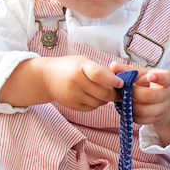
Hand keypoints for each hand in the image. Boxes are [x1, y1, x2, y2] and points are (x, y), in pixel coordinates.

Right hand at [0, 55, 122, 111]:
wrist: (47, 79)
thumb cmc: (69, 67)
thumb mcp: (83, 62)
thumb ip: (100, 70)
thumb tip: (121, 79)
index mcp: (80, 68)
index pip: (99, 75)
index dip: (113, 80)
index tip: (122, 83)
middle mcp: (76, 83)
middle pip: (103, 93)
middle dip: (115, 93)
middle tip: (120, 91)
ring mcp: (73, 96)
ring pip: (100, 103)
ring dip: (107, 99)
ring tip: (106, 92)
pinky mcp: (73, 106)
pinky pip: (92, 108)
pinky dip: (98, 103)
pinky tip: (95, 96)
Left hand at [111, 63, 169, 144]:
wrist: (161, 101)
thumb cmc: (149, 83)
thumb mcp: (142, 74)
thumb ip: (128, 70)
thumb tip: (113, 66)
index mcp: (166, 79)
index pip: (167, 77)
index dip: (159, 77)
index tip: (150, 75)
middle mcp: (167, 94)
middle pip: (151, 95)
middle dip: (134, 92)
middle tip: (125, 89)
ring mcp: (162, 109)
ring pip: (144, 110)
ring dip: (131, 104)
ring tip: (125, 98)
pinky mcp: (155, 119)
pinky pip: (141, 119)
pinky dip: (131, 113)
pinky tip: (128, 106)